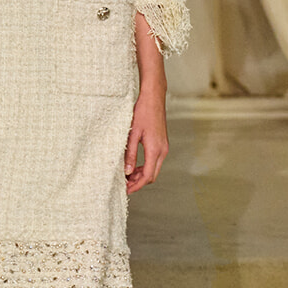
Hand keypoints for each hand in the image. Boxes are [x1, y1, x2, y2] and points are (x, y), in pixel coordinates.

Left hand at [126, 13, 168, 194]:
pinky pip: (155, 161)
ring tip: (126, 175)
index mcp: (155, 150)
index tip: (125, 190)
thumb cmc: (142, 113)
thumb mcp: (132, 134)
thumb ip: (129, 154)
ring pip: (154, 169)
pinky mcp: (162, 143)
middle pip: (152, 175)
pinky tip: (133, 164)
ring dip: (141, 174)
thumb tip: (125, 172)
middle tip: (124, 185)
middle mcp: (162, 150)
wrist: (154, 97)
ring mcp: (164, 147)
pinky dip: (145, 166)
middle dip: (138, 182)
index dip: (136, 186)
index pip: (147, 176)